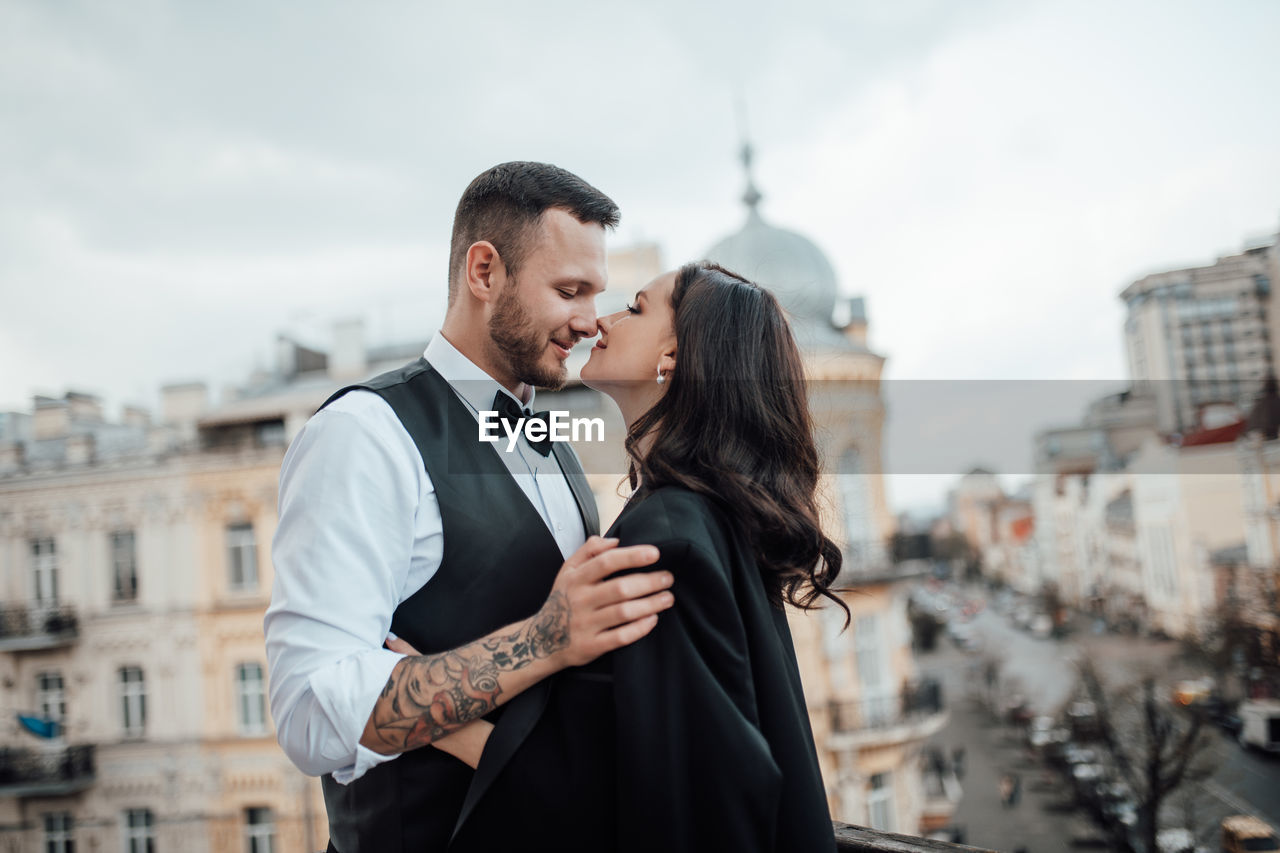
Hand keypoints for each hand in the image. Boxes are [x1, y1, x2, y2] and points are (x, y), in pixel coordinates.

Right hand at [537, 535, 670, 668]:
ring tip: (668, 598)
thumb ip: (588, 550)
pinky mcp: (591, 646)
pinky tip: (653, 619)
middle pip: (620, 588)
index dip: (632, 556)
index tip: (655, 553)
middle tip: (668, 578)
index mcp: (576, 579)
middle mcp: (580, 600)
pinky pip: (620, 637)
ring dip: (650, 604)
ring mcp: (585, 624)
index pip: (606, 562)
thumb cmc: (562, 600)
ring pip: (623, 612)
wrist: (540, 641)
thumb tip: (616, 540)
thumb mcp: (567, 571)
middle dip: (649, 582)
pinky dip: (639, 628)